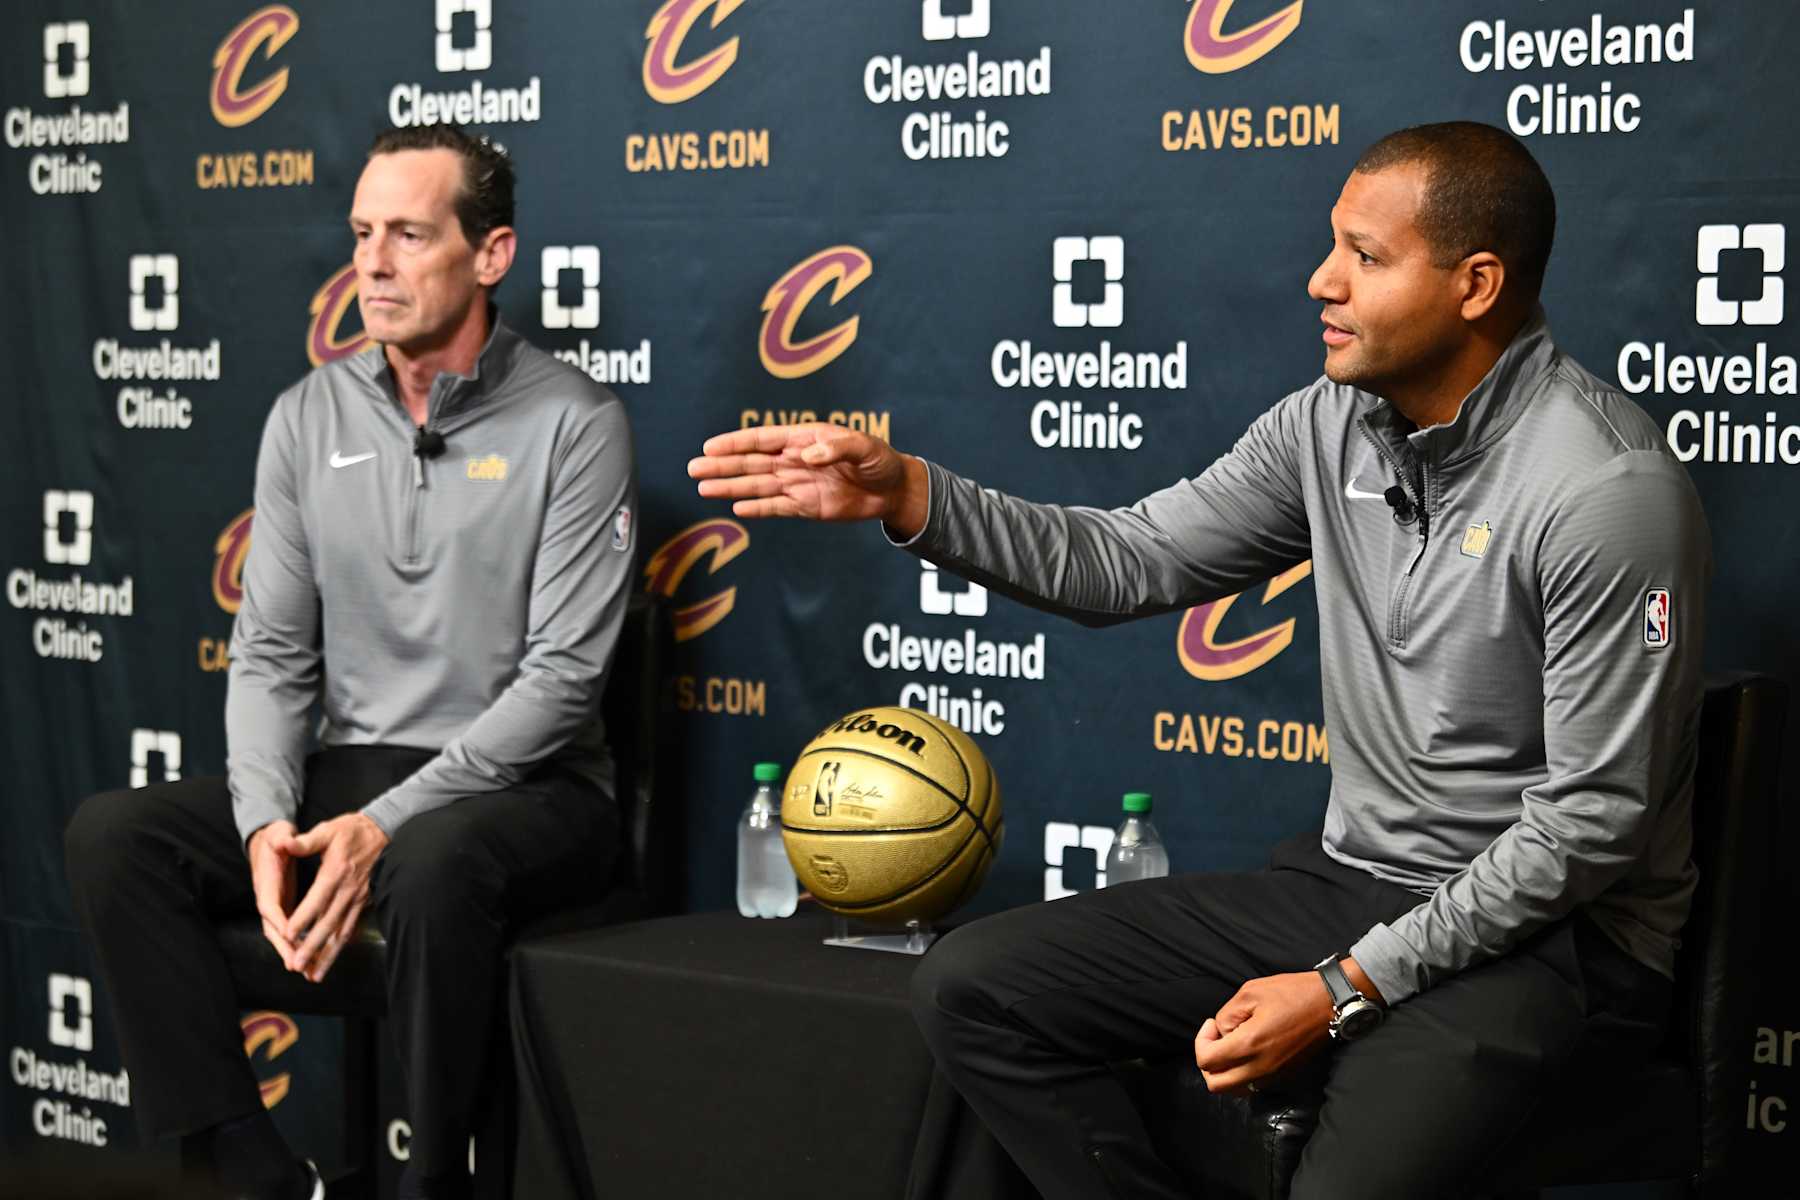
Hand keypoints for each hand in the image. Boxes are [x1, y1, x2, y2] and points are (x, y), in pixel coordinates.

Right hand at [247, 821, 299, 965]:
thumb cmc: (276, 836)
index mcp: (266, 881)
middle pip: (272, 928)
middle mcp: (267, 898)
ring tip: (306, 971)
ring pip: (282, 935)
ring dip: (292, 953)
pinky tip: (312, 960)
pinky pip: (290, 932)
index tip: (288, 934)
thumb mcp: (278, 833)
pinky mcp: (285, 908)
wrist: (269, 840)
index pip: (269, 905)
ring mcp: (275, 906)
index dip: (278, 920)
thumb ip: (281, 837)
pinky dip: (299, 946)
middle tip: (296, 965)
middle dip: (284, 948)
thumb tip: (280, 839)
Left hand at [282, 813, 388, 982]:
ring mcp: (358, 899)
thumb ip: (305, 841)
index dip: (302, 919)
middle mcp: (348, 890)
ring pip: (342, 932)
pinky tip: (331, 960)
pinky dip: (341, 947)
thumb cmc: (353, 831)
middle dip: (312, 947)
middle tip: (297, 966)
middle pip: (328, 923)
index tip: (287, 936)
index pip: (316, 900)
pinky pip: (352, 929)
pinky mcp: (365, 903)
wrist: (386, 831)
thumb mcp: (328, 830)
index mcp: (336, 873)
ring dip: (328, 955)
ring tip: (315, 975)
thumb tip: (283, 843)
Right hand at [688, 423, 929, 535]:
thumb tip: (808, 456)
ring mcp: (797, 484)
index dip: (735, 443)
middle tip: (693, 468)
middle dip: (722, 466)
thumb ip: (837, 448)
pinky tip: (736, 507)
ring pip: (757, 485)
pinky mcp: (805, 507)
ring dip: (730, 487)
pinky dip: (757, 508)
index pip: (762, 440)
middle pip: (751, 463)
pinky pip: (775, 507)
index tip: (710, 446)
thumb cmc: (879, 460)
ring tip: (703, 488)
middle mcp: (794, 461)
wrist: (893, 490)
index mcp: (804, 439)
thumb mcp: (864, 447)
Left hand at [1192, 971, 1335, 1094]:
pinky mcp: (1284, 1077)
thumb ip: (1227, 1015)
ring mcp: (1274, 1077)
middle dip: (1208, 1063)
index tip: (1212, 1024)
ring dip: (1225, 1071)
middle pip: (1216, 1085)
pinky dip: (1242, 1075)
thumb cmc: (1293, 993)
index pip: (1206, 1061)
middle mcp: (1260, 1068)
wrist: (1330, 1004)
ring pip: (1234, 1090)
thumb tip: (1221, 1033)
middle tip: (1217, 1039)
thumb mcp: (1250, 992)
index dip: (1201, 1041)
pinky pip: (1252, 1086)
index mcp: (1249, 1045)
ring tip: (1232, 1045)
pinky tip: (1249, 1052)